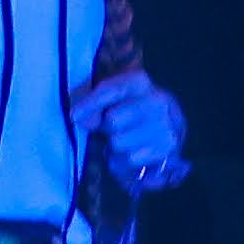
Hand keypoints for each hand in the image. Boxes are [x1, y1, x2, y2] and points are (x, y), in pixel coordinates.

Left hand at [73, 71, 192, 191]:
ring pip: (119, 143)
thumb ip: (94, 103)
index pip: (110, 90)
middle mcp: (156, 100)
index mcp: (139, 82)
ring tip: (125, 142)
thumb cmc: (132, 109)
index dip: (89, 104)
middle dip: (107, 128)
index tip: (74, 116)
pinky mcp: (168, 147)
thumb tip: (78, 116)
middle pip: (113, 120)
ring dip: (115, 147)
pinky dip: (126, 161)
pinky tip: (134, 153)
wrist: (170, 123)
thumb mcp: (113, 98)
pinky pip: (130, 160)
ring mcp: (164, 124)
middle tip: (113, 130)